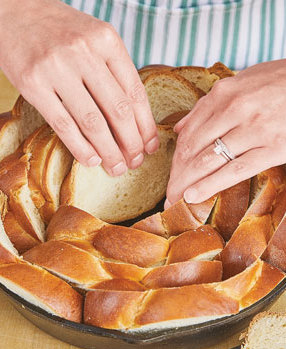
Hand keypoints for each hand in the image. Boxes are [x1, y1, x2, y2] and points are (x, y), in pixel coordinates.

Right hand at [0, 0, 158, 174]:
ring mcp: (57, 68)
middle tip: (135, 162)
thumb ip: (115, 73)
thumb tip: (134, 121)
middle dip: (131, 144)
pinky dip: (80, 147)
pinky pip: (63, 124)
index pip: (135, 93)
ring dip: (109, 152)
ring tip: (116, 168)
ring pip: (92, 122)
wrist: (16, 11)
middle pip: (118, 111)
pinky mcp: (32, 84)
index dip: (146, 126)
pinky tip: (92, 160)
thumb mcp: (96, 40)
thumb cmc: (62, 32)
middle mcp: (84, 52)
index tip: (150, 147)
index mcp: (107, 41)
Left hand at [165, 59, 285, 207]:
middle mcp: (233, 110)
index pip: (188, 133)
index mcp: (223, 94)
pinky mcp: (272, 148)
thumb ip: (208, 105)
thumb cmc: (279, 82)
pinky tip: (193, 196)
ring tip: (174, 200)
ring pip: (207, 162)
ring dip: (185, 184)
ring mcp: (252, 129)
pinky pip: (234, 170)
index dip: (175, 158)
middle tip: (167, 194)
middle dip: (176, 176)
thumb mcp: (242, 82)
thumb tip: (179, 128)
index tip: (169, 174)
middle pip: (192, 150)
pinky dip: (210, 185)